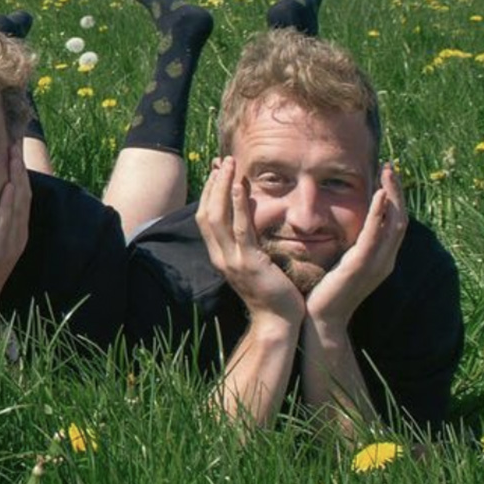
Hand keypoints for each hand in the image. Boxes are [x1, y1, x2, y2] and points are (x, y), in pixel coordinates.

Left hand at [0, 137, 30, 315]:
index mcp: (8, 231)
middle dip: (20, 167)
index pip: (16, 193)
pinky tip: (12, 185)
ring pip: (20, 204)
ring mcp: (12, 244)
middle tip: (16, 140)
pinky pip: (9, 223)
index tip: (10, 146)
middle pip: (22, 193)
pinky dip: (12, 203)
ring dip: (19, 177)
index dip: (16, 169)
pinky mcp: (2, 253)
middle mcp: (15, 235)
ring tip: (15, 154)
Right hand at [196, 157, 304, 327]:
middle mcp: (220, 256)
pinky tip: (239, 186)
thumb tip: (249, 220)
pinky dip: (236, 204)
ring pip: (216, 216)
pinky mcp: (248, 262)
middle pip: (205, 213)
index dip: (209, 193)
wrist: (278, 322)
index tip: (217, 171)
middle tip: (223, 160)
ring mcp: (231, 259)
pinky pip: (239, 228)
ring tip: (230, 164)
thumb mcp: (254, 265)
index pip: (206, 218)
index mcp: (220, 256)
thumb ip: (248, 244)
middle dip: (213, 184)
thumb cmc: (272, 295)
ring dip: (222, 187)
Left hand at [305, 162, 407, 329]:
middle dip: (397, 191)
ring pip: (394, 223)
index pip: (395, 222)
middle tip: (390, 166)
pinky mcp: (361, 265)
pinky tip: (379, 195)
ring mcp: (376, 263)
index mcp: (381, 258)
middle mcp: (384, 260)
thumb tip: (344, 224)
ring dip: (392, 195)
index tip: (387, 175)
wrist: (321, 319)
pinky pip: (374, 235)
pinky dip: (379, 214)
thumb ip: (350, 245)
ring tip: (388, 173)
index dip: (394, 198)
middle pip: (400, 218)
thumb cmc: (327, 291)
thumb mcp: (343, 262)